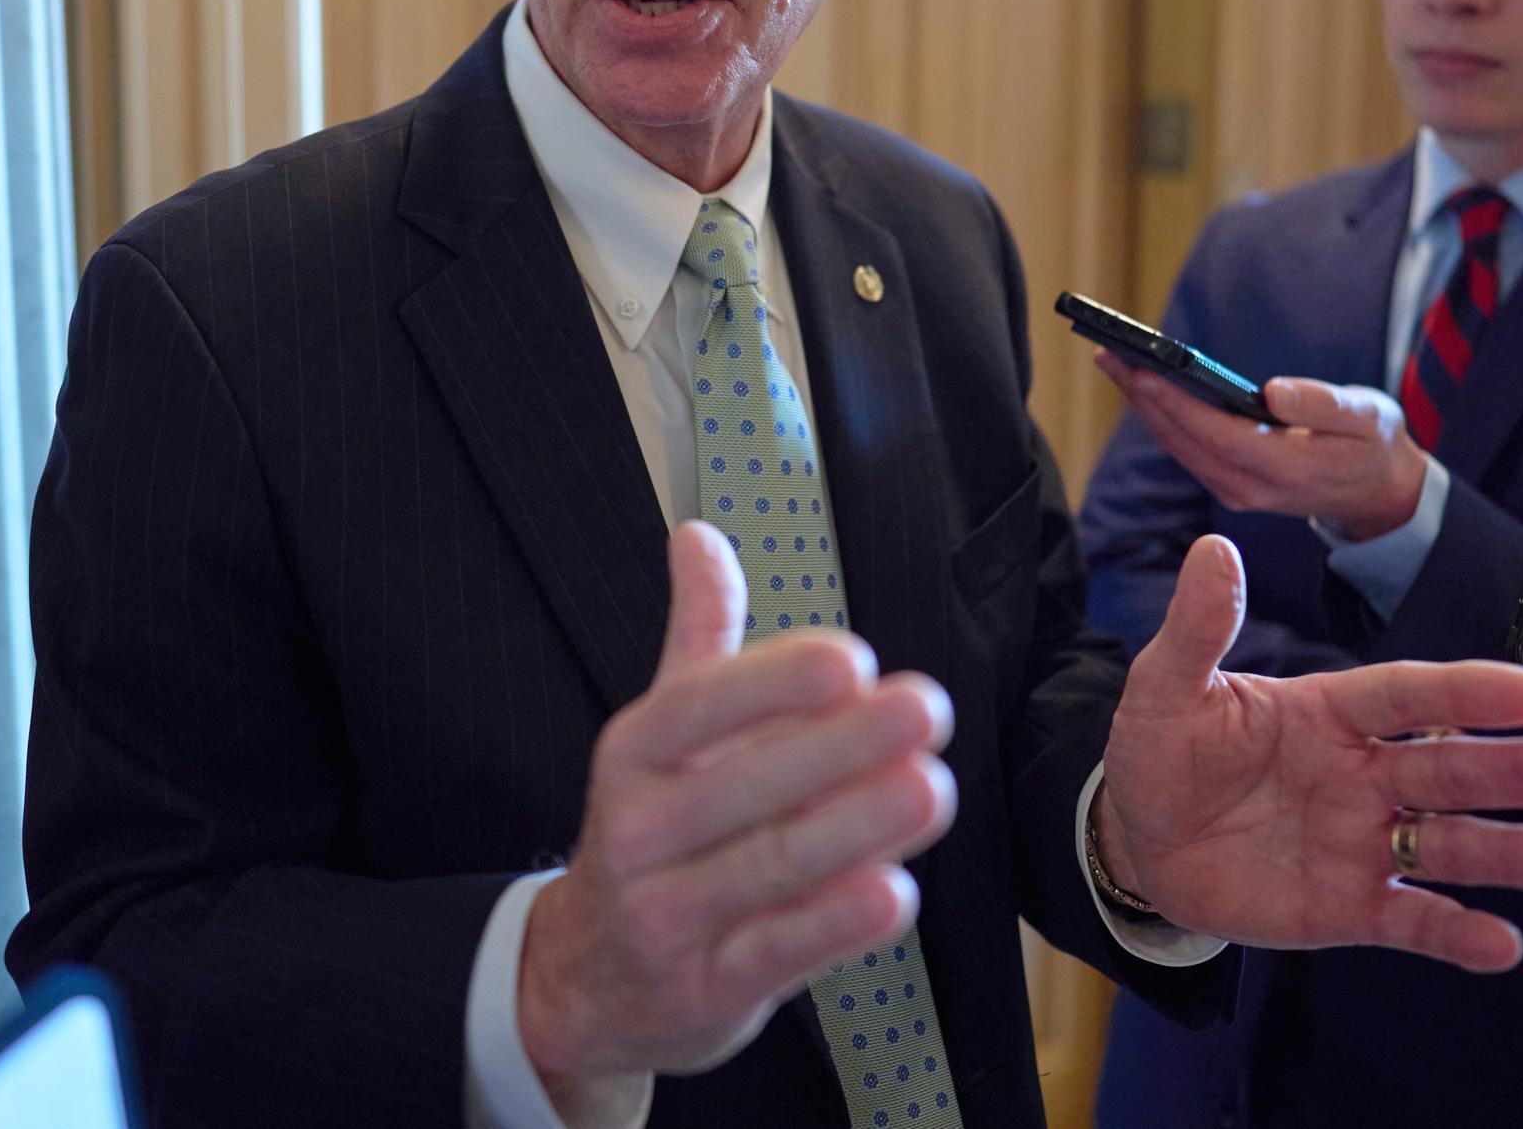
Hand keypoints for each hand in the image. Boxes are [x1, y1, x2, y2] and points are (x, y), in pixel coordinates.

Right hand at [517, 521, 957, 1110]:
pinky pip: (779, 954)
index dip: (773, 682)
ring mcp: (667, 916)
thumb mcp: (661, 734)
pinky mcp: (708, 990)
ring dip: (857, 828)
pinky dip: (837, 926)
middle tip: (928, 710)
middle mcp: (637, 832)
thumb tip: (697, 531)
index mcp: (632, 754)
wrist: (589, 978)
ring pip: (771, 868)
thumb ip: (697, 635)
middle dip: (841, 748)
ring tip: (933, 788)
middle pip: (745, 787)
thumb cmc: (655, 829)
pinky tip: (896, 892)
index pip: (697, 709)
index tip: (854, 659)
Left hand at [1097, 352, 1427, 540]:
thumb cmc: (1374, 444)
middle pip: (1184, 440)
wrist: (1379, 494)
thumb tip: (1274, 392)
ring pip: (1177, 446)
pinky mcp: (1230, 485)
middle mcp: (1252, 488)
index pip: (1217, 435)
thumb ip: (1325, 406)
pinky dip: (1160, 418)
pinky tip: (1142, 388)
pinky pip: (1185, 450)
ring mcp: (1237, 492)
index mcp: (1287, 469)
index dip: (1176, 403)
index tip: (1142, 370)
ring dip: (1143, 405)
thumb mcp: (1368, 418)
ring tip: (1113, 362)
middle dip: (1143, 396)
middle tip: (1107, 352)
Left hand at [1099, 535, 1522, 971]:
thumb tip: (1212, 550)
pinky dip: (1456, 932)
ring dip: (1518, 851)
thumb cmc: (1162, 751)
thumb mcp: (1167, 686)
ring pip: (1454, 844)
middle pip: (1457, 768)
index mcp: (1332, 711)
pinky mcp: (1349, 906)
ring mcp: (1363, 841)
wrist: (1137, 839)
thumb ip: (1199, 627)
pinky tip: (1505, 943)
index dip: (1469, 693)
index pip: (1411, 696)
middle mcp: (1365, 773)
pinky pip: (1412, 919)